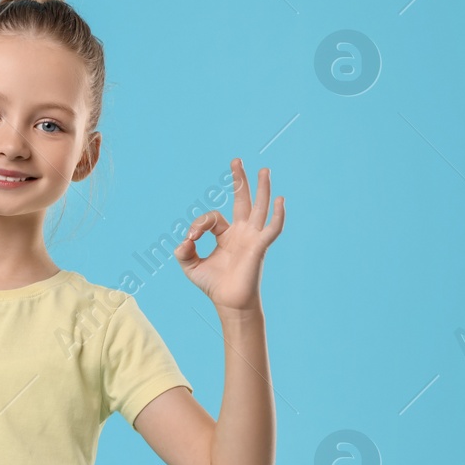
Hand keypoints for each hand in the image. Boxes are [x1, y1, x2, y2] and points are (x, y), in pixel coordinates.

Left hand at [174, 159, 284, 312]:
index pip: (212, 217)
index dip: (199, 224)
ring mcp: (252, 238)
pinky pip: (272, 228)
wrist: (229, 303)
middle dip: (239, 181)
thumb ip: (183, 251)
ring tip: (264, 169)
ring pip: (259, 208)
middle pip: (242, 200)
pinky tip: (280, 200)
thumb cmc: (214, 285)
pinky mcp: (260, 246)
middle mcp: (241, 232)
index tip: (191, 237)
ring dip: (261, 189)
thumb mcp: (191, 266)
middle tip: (235, 160)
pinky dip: (278, 215)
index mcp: (226, 235)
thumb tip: (183, 240)